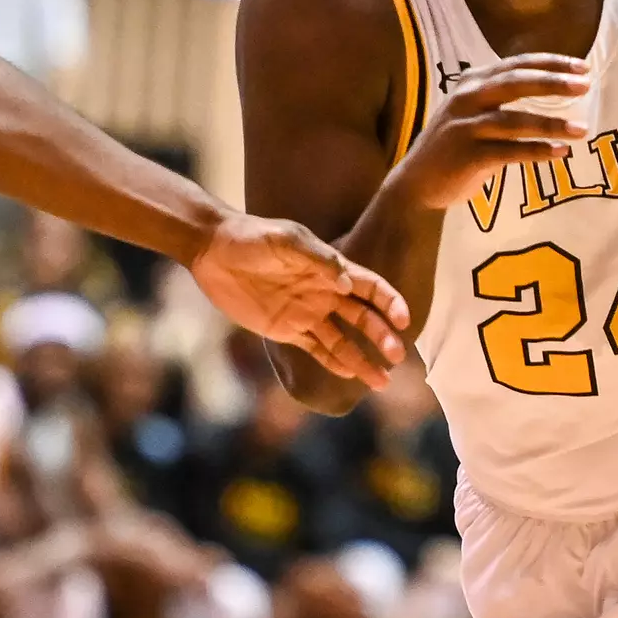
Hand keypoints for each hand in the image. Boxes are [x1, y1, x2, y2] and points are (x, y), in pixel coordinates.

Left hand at [189, 212, 409, 388]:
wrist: (214, 249)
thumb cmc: (253, 236)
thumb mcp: (286, 240)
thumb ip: (317, 259)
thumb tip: (345, 284)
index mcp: (331, 269)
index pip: (370, 287)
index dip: (390, 303)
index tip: (403, 322)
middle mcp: (325, 293)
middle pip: (362, 318)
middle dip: (381, 337)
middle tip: (396, 356)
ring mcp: (306, 313)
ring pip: (343, 340)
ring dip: (362, 359)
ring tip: (381, 381)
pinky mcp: (285, 329)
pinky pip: (315, 348)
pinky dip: (333, 362)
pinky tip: (348, 373)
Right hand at [396, 53, 590, 210]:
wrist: (416, 182)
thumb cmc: (455, 144)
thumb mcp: (475, 110)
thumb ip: (504, 96)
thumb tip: (555, 85)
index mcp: (472, 82)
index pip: (516, 64)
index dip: (550, 63)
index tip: (582, 66)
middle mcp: (467, 98)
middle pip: (516, 83)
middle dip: (553, 83)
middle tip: (585, 84)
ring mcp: (465, 127)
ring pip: (516, 120)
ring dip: (552, 124)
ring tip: (582, 130)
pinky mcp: (467, 155)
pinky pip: (509, 151)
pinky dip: (537, 152)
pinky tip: (560, 153)